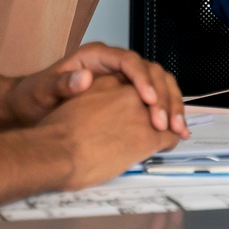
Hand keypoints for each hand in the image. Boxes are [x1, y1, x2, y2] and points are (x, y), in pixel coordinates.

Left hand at [6, 44, 188, 137]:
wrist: (27, 109)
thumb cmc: (32, 97)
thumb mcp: (41, 91)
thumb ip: (61, 84)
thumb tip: (84, 77)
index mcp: (96, 56)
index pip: (129, 61)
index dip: (143, 80)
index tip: (149, 100)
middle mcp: (114, 65)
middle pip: (152, 72)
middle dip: (165, 97)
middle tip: (168, 123)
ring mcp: (123, 80)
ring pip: (159, 85)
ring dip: (171, 107)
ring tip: (178, 129)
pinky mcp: (126, 96)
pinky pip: (154, 100)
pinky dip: (164, 114)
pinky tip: (171, 132)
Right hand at [37, 75, 180, 190]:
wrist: (55, 152)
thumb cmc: (57, 135)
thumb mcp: (75, 102)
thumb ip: (94, 98)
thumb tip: (102, 105)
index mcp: (110, 80)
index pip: (139, 77)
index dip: (148, 89)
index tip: (150, 101)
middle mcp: (129, 92)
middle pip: (159, 90)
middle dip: (168, 103)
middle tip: (170, 119)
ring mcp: (141, 112)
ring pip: (168, 112)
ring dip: (173, 120)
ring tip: (173, 131)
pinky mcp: (148, 135)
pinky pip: (169, 136)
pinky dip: (171, 140)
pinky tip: (168, 144)